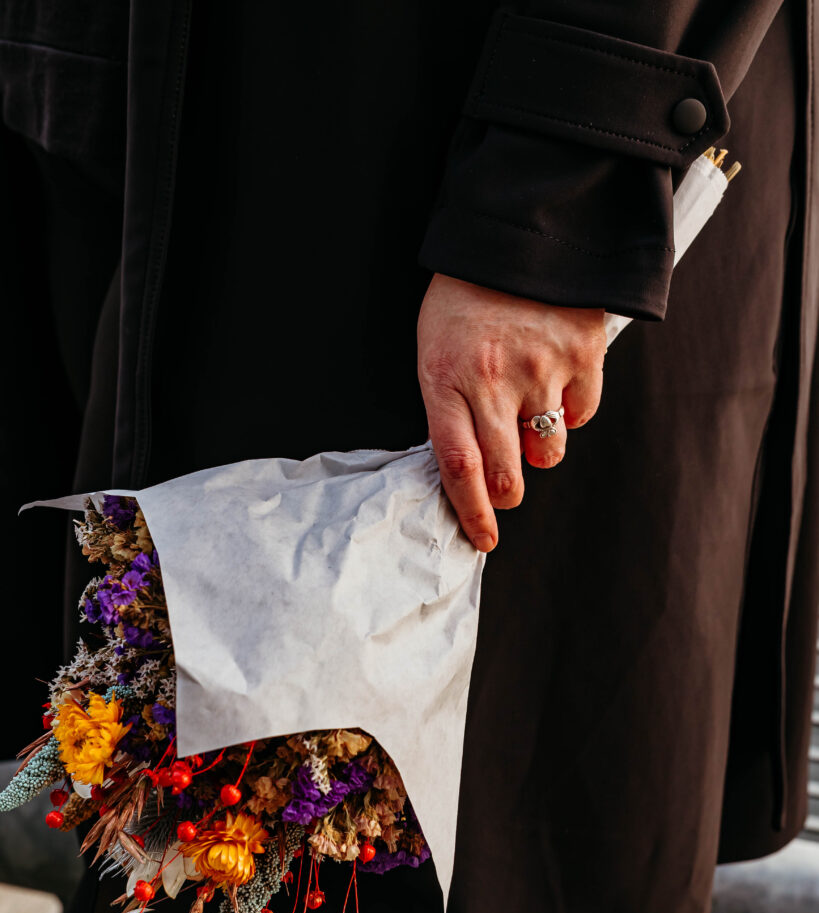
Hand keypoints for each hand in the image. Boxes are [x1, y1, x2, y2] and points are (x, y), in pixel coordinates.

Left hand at [417, 273, 605, 551]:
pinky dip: (569, 409)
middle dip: (507, 494)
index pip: (458, 466)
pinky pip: (582, 413)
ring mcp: (541, 368)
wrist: (513, 237)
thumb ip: (449, 410)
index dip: (471, 512)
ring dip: (538, 448)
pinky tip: (553, 378)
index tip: (482, 537)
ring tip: (528, 408)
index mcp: (444, 379)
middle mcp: (493, 380)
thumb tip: (473, 473)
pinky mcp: (582, 354)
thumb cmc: (464, 301)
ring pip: (548, 452)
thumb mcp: (434, 351)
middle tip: (507, 483)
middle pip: (507, 475)